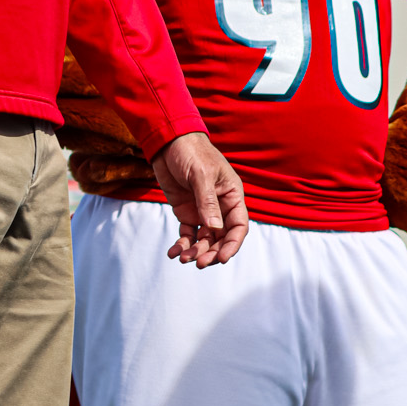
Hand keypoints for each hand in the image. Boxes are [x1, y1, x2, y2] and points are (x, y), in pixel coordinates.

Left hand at [151, 133, 248, 266]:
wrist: (168, 142)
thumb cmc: (191, 152)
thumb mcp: (201, 175)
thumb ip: (207, 202)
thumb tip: (214, 229)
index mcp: (232, 196)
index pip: (238, 226)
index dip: (232, 245)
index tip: (221, 259)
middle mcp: (220, 206)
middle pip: (221, 237)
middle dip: (211, 252)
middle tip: (198, 262)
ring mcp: (203, 210)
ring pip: (204, 239)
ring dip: (195, 251)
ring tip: (183, 258)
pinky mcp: (186, 211)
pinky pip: (187, 233)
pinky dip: (181, 244)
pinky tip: (173, 252)